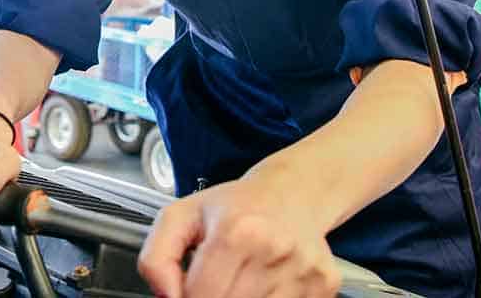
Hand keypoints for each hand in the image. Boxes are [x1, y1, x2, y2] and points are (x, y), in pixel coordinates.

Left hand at [138, 172, 340, 297]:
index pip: (199, 296)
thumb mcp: (182, 215)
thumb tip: (166, 297)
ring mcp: (302, 271)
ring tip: (241, 277)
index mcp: (235, 231)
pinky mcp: (323, 285)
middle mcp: (273, 251)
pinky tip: (266, 282)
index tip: (192, 284)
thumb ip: (156, 258)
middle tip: (219, 278)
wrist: (293, 192)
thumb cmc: (235, 206)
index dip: (187, 295)